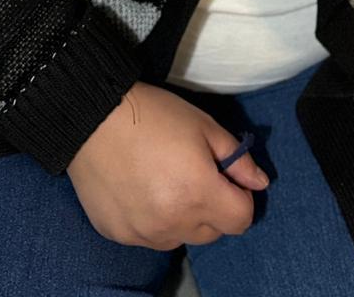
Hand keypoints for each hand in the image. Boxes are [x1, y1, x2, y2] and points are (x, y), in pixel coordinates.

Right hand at [66, 81, 268, 249]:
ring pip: (181, 237)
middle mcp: (173, 223)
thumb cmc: (154, 115)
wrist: (93, 117)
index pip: (241, 220)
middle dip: (214, 208)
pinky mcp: (119, 235)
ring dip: (183, 217)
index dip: (240, 197)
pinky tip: (141, 189)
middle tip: (195, 174)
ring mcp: (143, 234)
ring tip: (165, 181)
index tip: (227, 177)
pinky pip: (149, 237)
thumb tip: (259, 183)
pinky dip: (153, 220)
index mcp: (199, 194)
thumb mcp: (204, 126)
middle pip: (213, 233)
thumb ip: (237, 158)